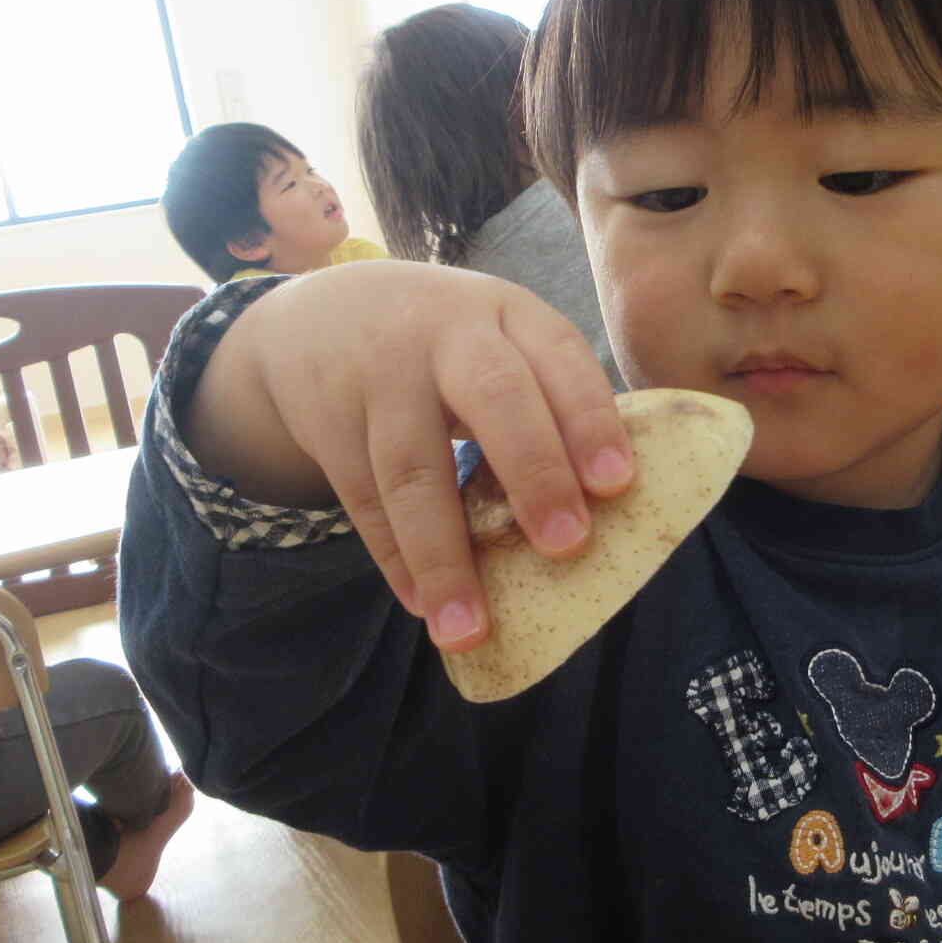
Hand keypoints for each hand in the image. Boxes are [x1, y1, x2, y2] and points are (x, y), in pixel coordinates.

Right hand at [189, 261, 633, 650]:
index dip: (589, 419)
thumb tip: (617, 513)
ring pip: (412, 467)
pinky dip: (394, 557)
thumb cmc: (449, 347)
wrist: (323, 315)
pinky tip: (424, 607)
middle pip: (492, 396)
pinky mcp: (328, 422)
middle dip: (534, 471)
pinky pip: (364, 498)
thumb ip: (548, 401)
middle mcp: (445, 334)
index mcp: (509, 314)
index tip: (618, 485)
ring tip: (470, 628)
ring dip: (443, 555)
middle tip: (567, 546)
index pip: (559, 357)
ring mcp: (379, 376)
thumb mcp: (500, 338)